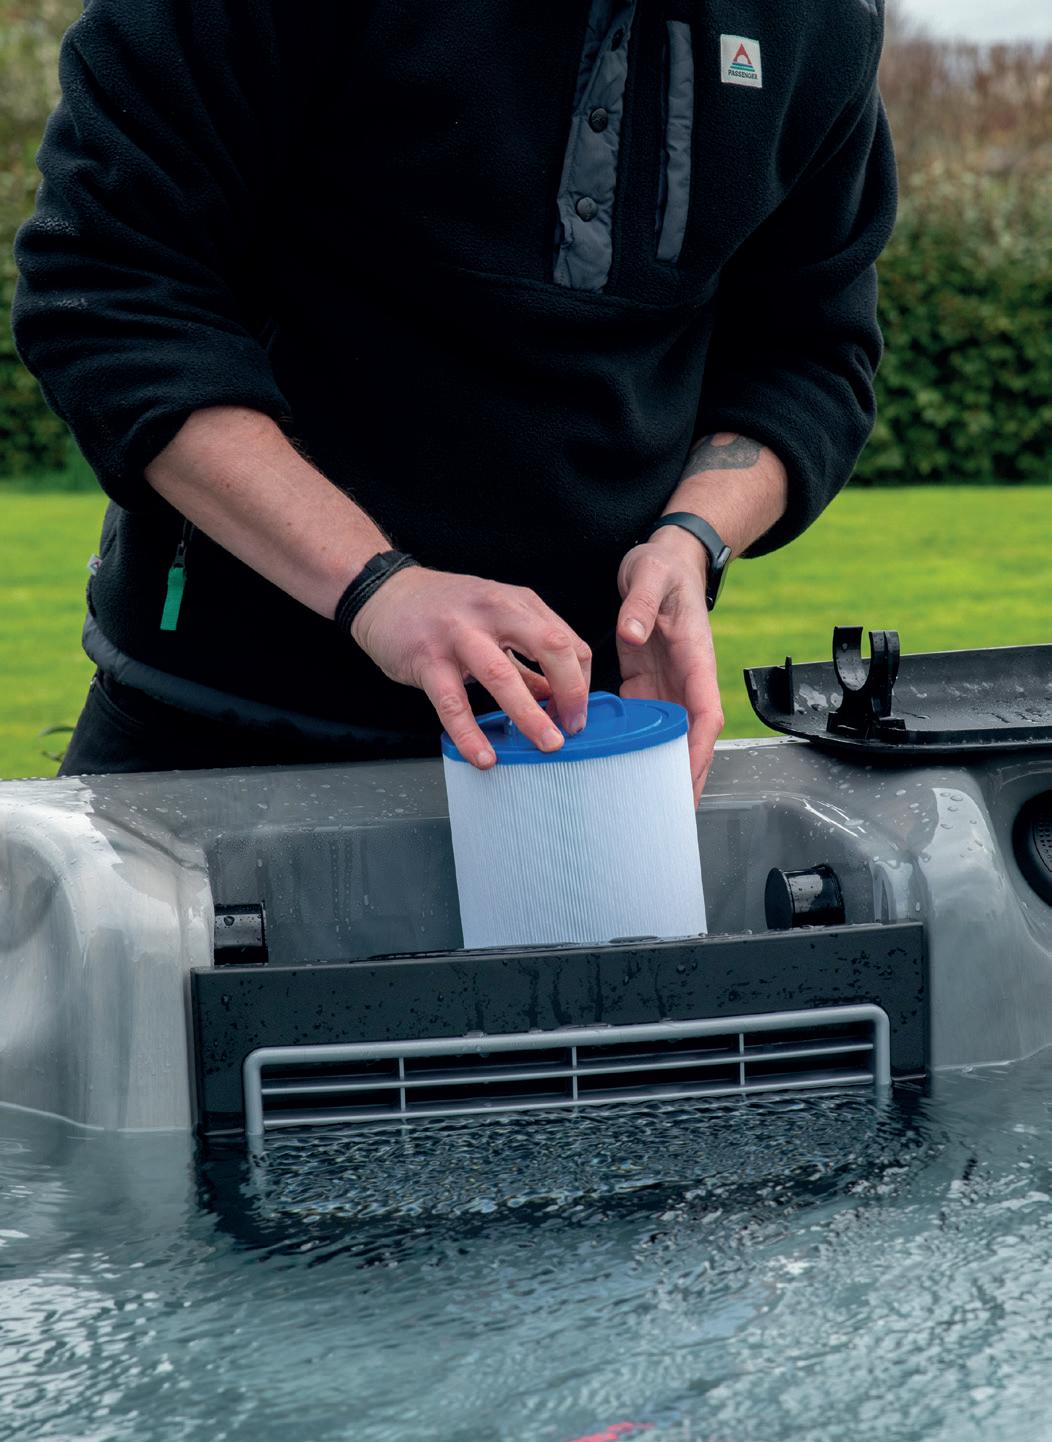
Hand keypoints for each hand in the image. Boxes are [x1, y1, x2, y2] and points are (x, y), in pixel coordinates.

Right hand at [351, 568, 591, 768]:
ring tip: (546, 744)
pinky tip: (484, 756)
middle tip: (572, 728)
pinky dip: (470, 733)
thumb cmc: (442, 609)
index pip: (568, 642)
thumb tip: (555, 697)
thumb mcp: (493, 623)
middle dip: (571, 692)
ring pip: (503, 676)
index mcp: (517, 604)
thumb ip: (525, 660)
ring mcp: (459, 632)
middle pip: (551, 647)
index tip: (576, 713)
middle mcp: (494, 611)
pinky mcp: (427, 657)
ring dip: (530, 715)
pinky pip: (453, 702)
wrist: (384, 591)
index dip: (580, 682)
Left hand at [616, 528, 724, 804]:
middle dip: (685, 775)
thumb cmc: (663, 567)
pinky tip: (619, 769)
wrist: (663, 559)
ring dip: (661, 768)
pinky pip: (642, 721)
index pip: (706, 714)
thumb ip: (641, 604)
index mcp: (696, 659)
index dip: (700, 749)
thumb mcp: (651, 576)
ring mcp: (666, 684)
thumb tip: (632, 631)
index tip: (688, 777)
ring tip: (647, 805)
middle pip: (691, 738)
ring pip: (669, 736)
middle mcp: (685, 679)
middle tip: (671, 814)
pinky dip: (635, 747)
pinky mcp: (645, 682)